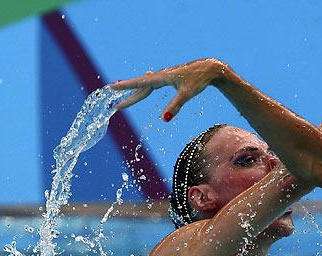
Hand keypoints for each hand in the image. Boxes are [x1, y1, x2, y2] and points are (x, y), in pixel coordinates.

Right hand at [111, 58, 227, 120]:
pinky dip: (147, 84)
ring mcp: (166, 76)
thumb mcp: (186, 94)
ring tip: (122, 88)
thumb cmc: (199, 80)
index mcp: (161, 78)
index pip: (139, 84)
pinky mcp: (172, 77)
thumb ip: (175, 106)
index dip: (125, 87)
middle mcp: (161, 75)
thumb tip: (164, 120)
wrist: (210, 69)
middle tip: (114, 100)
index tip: (111, 87)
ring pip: (147, 83)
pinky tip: (147, 78)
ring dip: (135, 87)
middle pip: (140, 86)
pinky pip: (155, 81)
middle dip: (127, 93)